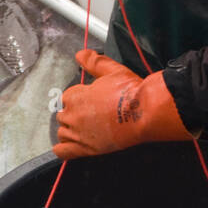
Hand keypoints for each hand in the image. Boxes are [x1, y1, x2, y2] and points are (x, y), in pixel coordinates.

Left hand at [53, 50, 191, 158]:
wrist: (144, 112)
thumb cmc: (130, 92)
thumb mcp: (113, 70)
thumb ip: (94, 62)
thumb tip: (81, 55)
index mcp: (75, 95)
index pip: (67, 97)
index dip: (79, 98)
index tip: (90, 100)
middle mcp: (73, 115)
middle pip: (64, 115)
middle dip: (75, 114)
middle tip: (92, 114)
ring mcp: (78, 133)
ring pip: (63, 132)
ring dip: (71, 130)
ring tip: (86, 129)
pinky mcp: (85, 148)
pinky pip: (63, 152)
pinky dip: (63, 150)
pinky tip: (69, 147)